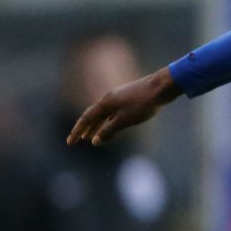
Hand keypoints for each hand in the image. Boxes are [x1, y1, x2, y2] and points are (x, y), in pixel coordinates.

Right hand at [66, 67, 181, 145]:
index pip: (86, 119)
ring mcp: (118, 99)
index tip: (70, 142)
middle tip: (76, 140)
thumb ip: (108, 130)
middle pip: (92, 116)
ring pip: (103, 115)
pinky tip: (109, 128)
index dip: (77, 131)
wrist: (160, 88)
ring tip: (90, 138)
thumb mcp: (124, 120)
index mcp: (105, 103)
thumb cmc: (143, 104)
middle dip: (83, 129)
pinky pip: (113, 113)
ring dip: (96, 127)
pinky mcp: (128, 100)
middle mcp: (108, 99)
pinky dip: (108, 123)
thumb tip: (95, 140)